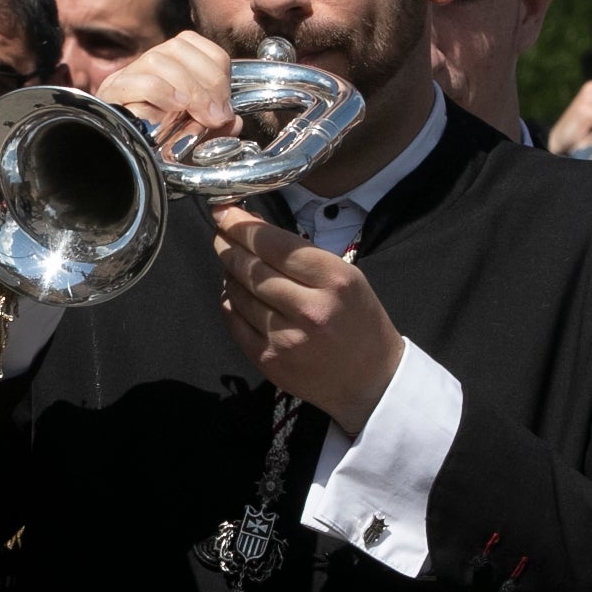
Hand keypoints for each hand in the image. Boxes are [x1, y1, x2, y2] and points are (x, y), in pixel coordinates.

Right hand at [94, 31, 235, 155]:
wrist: (116, 165)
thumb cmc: (154, 149)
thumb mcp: (192, 137)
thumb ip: (214, 128)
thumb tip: (234, 121)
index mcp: (165, 67)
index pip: (193, 44)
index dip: (217, 70)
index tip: (225, 106)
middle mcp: (143, 67)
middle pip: (178, 47)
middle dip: (209, 80)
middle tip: (217, 115)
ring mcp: (124, 79)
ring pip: (157, 59)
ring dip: (189, 88)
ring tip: (199, 115)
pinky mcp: (110, 96)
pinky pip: (138, 82)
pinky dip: (163, 93)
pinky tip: (174, 109)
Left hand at [209, 204, 404, 435]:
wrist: (371, 380)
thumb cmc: (359, 321)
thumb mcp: (346, 277)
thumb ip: (301, 254)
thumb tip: (254, 229)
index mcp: (334, 281)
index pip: (274, 244)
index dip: (242, 225)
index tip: (225, 211)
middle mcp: (309, 309)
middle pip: (251, 268)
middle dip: (228, 244)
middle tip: (219, 231)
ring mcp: (286, 338)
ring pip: (238, 293)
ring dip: (229, 272)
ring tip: (231, 261)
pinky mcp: (269, 360)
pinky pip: (234, 322)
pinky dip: (229, 302)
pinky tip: (234, 293)